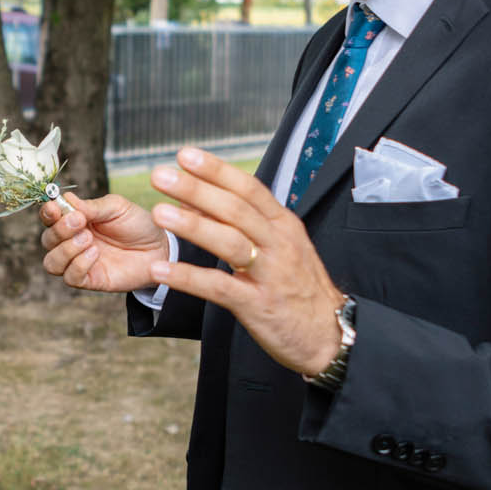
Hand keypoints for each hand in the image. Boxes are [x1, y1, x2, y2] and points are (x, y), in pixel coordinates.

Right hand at [37, 191, 169, 291]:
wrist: (160, 249)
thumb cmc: (138, 225)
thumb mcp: (117, 207)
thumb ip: (91, 207)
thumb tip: (65, 200)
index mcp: (76, 220)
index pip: (50, 217)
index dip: (47, 213)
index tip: (54, 207)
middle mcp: (73, 242)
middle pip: (47, 240)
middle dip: (59, 230)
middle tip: (80, 221)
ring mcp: (80, 262)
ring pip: (52, 262)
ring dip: (65, 249)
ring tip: (89, 239)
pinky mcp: (91, 280)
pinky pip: (70, 277)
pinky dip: (78, 264)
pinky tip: (95, 254)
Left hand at [147, 147, 345, 376]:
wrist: (330, 335)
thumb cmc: (300, 288)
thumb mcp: (281, 247)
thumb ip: (245, 224)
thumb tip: (199, 201)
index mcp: (283, 225)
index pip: (249, 188)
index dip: (217, 170)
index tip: (185, 154)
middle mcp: (278, 244)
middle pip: (235, 208)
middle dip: (196, 189)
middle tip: (161, 175)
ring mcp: (270, 274)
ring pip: (229, 242)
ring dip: (192, 226)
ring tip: (159, 213)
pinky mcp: (258, 305)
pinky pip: (218, 287)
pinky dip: (188, 277)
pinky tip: (162, 269)